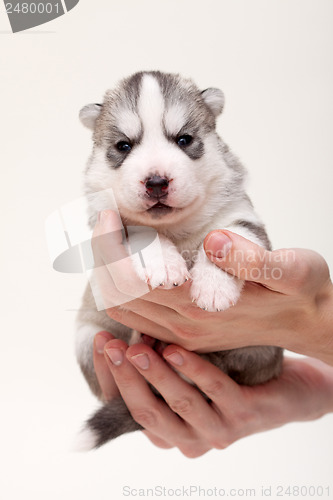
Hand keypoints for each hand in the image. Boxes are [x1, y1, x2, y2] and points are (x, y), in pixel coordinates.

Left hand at [92, 210, 332, 364]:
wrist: (307, 323)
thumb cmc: (300, 292)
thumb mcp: (292, 271)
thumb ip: (253, 260)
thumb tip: (214, 242)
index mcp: (202, 307)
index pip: (135, 279)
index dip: (111, 246)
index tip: (109, 212)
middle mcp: (184, 325)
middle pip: (118, 294)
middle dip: (101, 253)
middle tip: (105, 217)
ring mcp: (181, 333)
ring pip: (121, 307)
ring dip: (107, 271)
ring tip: (112, 234)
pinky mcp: (183, 332)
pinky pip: (135, 315)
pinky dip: (120, 288)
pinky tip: (128, 260)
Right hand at [93, 331, 332, 456]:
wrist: (285, 391)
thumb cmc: (225, 378)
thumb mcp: (184, 373)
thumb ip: (156, 362)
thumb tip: (122, 329)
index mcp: (167, 430)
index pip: (125, 408)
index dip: (109, 376)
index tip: (101, 342)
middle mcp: (188, 438)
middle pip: (146, 412)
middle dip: (125, 377)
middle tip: (112, 346)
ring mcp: (217, 430)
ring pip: (179, 403)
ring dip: (154, 374)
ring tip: (136, 347)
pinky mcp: (244, 415)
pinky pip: (215, 390)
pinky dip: (193, 369)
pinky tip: (175, 348)